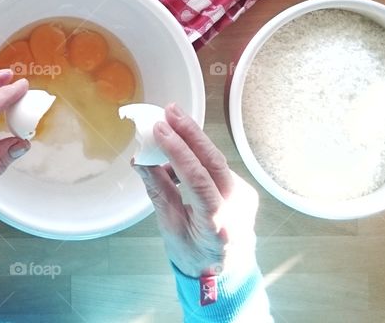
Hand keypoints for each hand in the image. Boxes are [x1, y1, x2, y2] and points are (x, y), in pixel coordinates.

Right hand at [134, 104, 258, 277]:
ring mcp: (244, 196)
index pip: (198, 179)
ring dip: (192, 141)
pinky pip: (217, 167)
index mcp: (217, 223)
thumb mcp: (169, 228)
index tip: (159, 129)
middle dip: (190, 132)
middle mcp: (237, 206)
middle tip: (169, 110)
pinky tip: (178, 151)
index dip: (177, 151)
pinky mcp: (243, 189)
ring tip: (168, 125)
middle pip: (214, 161)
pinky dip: (196, 156)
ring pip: (216, 160)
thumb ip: (158, 191)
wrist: (226, 273)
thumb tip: (140, 160)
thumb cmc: (193, 255)